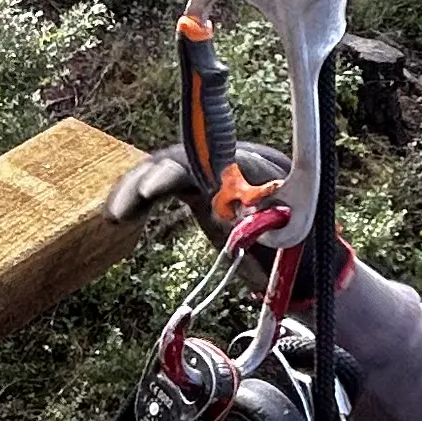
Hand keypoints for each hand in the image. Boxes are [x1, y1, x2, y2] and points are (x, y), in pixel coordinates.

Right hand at [109, 138, 320, 249]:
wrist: (306, 264)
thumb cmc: (303, 258)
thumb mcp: (292, 247)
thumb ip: (270, 228)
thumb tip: (242, 217)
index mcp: (264, 173)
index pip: (215, 159)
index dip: (181, 169)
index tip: (153, 189)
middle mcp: (237, 164)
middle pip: (184, 156)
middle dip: (149, 178)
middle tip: (123, 207)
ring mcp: (218, 175)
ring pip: (170, 167)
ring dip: (138, 187)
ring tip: (116, 214)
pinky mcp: (204, 189)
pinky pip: (167, 183)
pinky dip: (141, 195)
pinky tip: (119, 214)